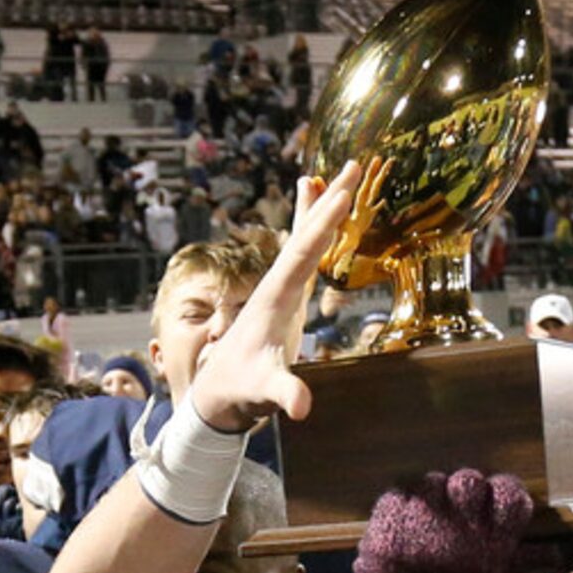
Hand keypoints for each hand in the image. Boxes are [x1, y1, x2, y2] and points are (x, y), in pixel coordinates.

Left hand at [185, 159, 359, 433]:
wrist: (219, 393)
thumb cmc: (240, 390)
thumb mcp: (264, 392)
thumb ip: (283, 394)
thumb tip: (301, 407)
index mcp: (273, 298)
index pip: (301, 254)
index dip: (322, 225)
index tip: (342, 193)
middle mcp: (276, 286)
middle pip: (305, 235)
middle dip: (329, 201)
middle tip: (353, 164)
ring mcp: (282, 290)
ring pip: (304, 240)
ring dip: (322, 208)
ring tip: (335, 172)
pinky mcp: (288, 300)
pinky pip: (305, 257)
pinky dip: (316, 233)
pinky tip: (320, 214)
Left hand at [355, 468, 536, 572]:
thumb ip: (519, 549)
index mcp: (491, 535)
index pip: (509, 493)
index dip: (503, 491)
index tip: (493, 499)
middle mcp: (462, 517)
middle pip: (470, 481)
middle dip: (462, 492)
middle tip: (453, 512)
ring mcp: (425, 511)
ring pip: (434, 480)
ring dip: (431, 496)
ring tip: (423, 522)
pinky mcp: (393, 510)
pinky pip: (401, 490)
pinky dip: (402, 504)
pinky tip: (402, 524)